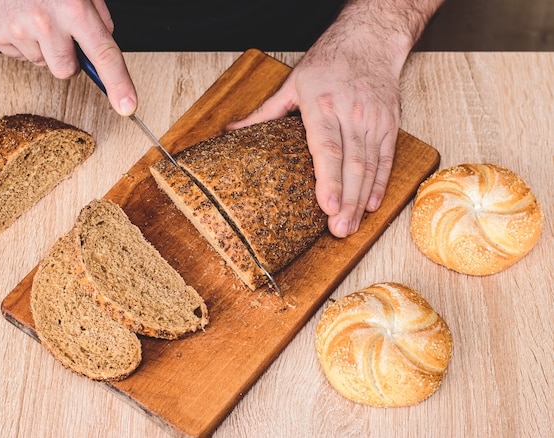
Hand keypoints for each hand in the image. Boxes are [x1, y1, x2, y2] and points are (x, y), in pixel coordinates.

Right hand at [0, 0, 136, 115]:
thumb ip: (98, 16)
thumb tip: (106, 44)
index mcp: (75, 9)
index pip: (104, 54)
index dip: (119, 83)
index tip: (128, 106)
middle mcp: (47, 21)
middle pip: (68, 71)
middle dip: (69, 59)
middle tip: (61, 33)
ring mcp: (19, 30)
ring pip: (43, 65)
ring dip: (45, 49)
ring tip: (36, 19)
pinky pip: (20, 57)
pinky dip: (24, 43)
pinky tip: (20, 19)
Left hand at [229, 0, 441, 237]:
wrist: (368, 40)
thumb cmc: (328, 63)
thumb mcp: (292, 84)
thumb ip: (264, 114)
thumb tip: (232, 132)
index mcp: (322, 106)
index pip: (327, 150)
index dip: (330, 182)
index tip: (328, 208)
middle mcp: (350, 115)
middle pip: (351, 165)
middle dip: (347, 202)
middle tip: (340, 232)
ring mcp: (373, 121)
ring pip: (370, 167)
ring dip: (362, 200)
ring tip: (353, 227)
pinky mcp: (389, 124)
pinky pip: (386, 159)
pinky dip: (381, 184)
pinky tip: (373, 205)